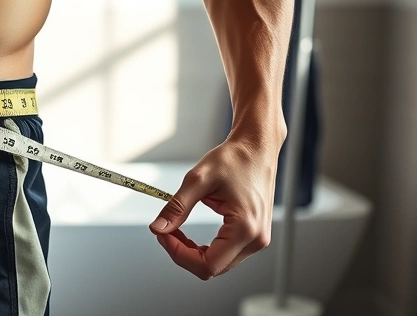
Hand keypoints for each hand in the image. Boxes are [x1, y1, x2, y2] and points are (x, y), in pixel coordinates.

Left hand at [149, 133, 280, 279]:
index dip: (179, 255)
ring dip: (191, 252)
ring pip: (218, 264)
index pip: (207, 265)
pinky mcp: (254, 235)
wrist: (256, 148)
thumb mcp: (198, 179)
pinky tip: (189, 233)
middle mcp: (256, 239)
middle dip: (182, 253)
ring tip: (175, 229)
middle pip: (212, 268)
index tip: (162, 235)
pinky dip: (204, 248)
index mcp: (246, 228)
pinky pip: (225, 254)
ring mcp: (257, 239)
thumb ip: (177, 207)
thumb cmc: (234, 158)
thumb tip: (158, 228)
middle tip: (164, 231)